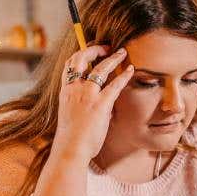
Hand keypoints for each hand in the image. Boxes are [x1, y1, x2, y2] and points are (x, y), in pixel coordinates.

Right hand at [51, 45, 134, 162]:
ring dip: (113, 58)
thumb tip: (103, 106)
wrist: (70, 149)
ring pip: (100, 68)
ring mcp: (87, 96)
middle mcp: (75, 89)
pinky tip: (131, 70)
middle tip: (106, 47)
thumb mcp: (72, 116)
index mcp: (66, 92)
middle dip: (94, 49)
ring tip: (122, 52)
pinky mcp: (100, 104)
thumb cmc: (72, 137)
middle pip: (81, 59)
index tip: (90, 50)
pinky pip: (115, 85)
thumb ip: (84, 106)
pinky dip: (124, 75)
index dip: (80, 54)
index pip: (69, 65)